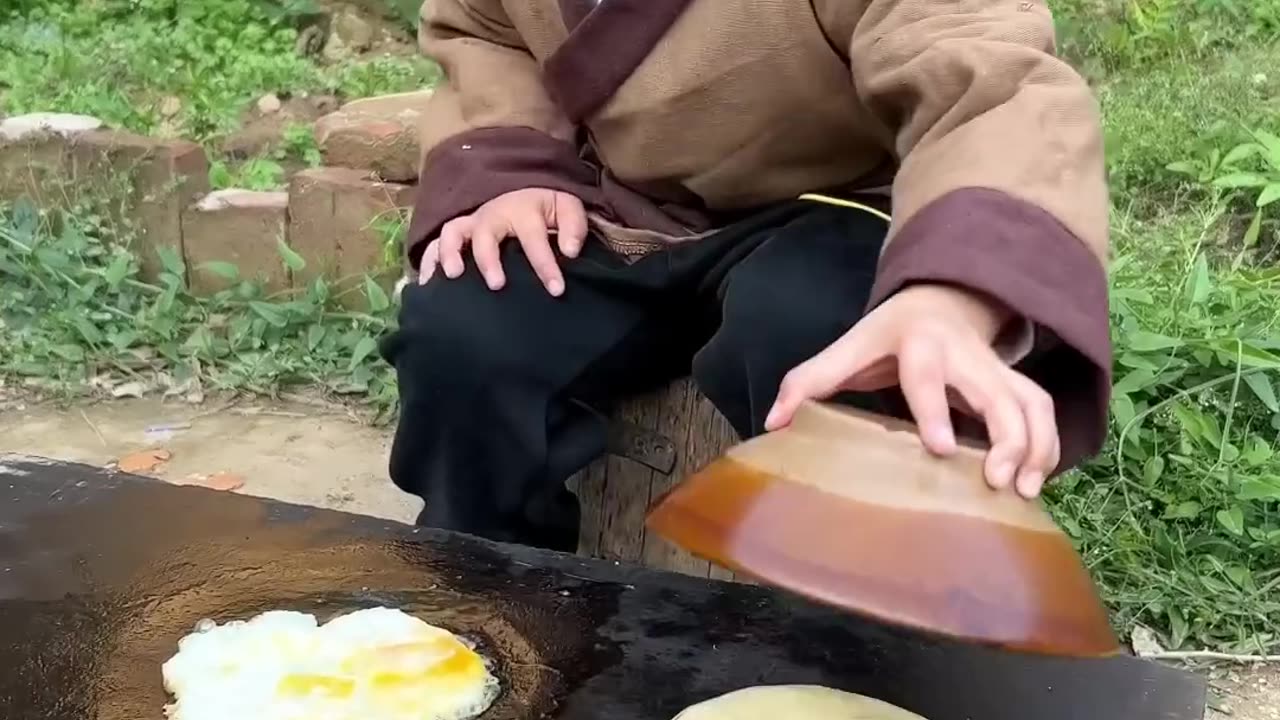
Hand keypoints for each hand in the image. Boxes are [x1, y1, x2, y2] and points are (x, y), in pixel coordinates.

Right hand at [418, 188, 587, 295]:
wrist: (521, 189)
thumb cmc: (545, 206)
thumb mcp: (567, 208)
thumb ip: (574, 227)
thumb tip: (571, 251)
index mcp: (522, 210)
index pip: (534, 238)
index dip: (545, 264)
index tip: (556, 290)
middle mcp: (491, 215)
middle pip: (485, 235)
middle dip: (489, 260)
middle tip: (497, 285)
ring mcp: (470, 224)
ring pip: (452, 234)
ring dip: (449, 254)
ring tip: (452, 277)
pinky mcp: (456, 233)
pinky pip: (435, 245)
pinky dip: (428, 262)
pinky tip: (428, 285)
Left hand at [764, 284, 1057, 497]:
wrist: (937, 300)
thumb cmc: (884, 336)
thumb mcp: (844, 350)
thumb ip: (807, 382)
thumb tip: (774, 422)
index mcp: (917, 345)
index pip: (926, 376)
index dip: (935, 410)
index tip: (939, 450)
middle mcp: (965, 355)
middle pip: (999, 392)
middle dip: (1007, 437)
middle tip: (998, 482)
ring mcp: (996, 368)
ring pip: (1032, 402)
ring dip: (1037, 446)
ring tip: (1024, 492)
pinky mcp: (1015, 383)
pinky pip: (1043, 411)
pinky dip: (1047, 445)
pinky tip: (1036, 481)